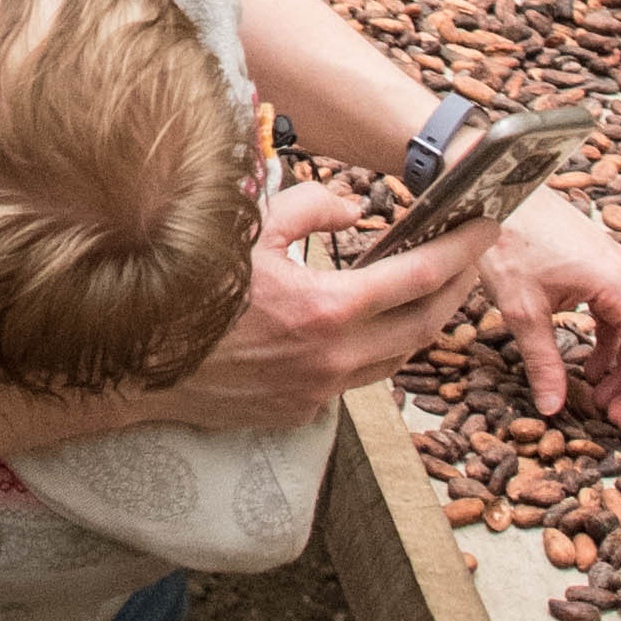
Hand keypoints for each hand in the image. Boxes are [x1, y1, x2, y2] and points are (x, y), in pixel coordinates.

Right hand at [159, 179, 503, 431]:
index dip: (460, 250)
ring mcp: (318, 391)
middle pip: (426, 325)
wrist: (136, 360)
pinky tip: (364, 325)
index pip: (419, 276)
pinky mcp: (301, 411)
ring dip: (419, 322)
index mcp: (325, 308)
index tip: (484, 226)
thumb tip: (353, 209)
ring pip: (396, 358)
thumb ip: (309, 209)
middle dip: (457, 287)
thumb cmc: (186, 286)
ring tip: (425, 288)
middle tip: (468, 257)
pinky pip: (356, 379)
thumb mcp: (248, 230)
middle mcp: (332, 358)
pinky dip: (373, 349)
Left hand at [482, 186, 620, 429]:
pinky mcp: (604, 269)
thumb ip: (543, 360)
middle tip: (611, 418)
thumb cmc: (508, 237)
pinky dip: (613, 346)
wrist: (496, 188)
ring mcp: (620, 270)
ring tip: (598, 398)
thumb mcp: (522, 307)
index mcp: (620, 285)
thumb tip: (553, 407)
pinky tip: (590, 367)